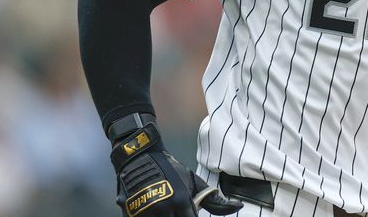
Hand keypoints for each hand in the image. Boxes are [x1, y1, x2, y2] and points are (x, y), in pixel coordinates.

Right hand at [109, 121, 241, 215]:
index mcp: (181, 200)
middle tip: (178, 210)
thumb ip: (213, 199)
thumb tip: (238, 206)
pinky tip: (156, 212)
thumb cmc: (170, 170)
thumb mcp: (193, 182)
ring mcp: (145, 212)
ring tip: (169, 210)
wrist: (139, 157)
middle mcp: (163, 208)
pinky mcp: (130, 214)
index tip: (191, 214)